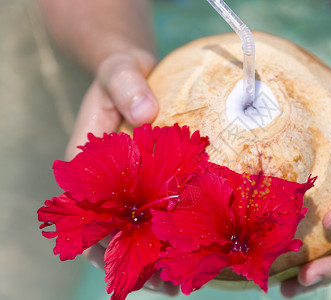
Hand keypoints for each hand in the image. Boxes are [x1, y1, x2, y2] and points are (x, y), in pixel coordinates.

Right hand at [66, 49, 178, 295]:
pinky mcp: (159, 183)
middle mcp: (111, 185)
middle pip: (117, 235)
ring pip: (142, 232)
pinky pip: (165, 212)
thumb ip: (126, 87)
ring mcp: (136, 187)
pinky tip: (199, 249)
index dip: (101, 244)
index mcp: (88, 169)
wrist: (136, 75)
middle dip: (138, 263)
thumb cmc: (121, 76)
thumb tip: (144, 113)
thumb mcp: (118, 72)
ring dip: (159, 259)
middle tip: (167, 287)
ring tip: (183, 283)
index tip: (123, 265)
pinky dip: (176, 234)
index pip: (87, 215)